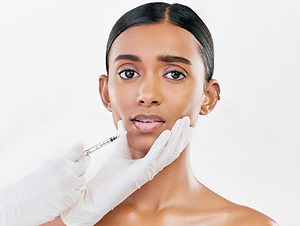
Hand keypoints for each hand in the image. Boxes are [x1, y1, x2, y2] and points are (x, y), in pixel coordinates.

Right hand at [0, 144, 89, 225]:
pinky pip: (78, 194)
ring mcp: (67, 186)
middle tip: (79, 165)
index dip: (80, 150)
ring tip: (64, 185)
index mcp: (56, 161)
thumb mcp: (40, 167)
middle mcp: (64, 172)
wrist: (13, 207)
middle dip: (83, 163)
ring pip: (82, 180)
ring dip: (76, 181)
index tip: (81, 150)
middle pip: (85, 163)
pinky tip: (62, 195)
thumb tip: (69, 159)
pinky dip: (73, 195)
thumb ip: (57, 163)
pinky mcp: (68, 199)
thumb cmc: (22, 188)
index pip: (77, 150)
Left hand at [61, 116, 192, 225]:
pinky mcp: (143, 171)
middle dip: (181, 134)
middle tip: (187, 119)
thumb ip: (122, 137)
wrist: (99, 192)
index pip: (168, 149)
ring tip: (183, 123)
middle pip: (173, 149)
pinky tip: (168, 132)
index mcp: (149, 163)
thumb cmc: (109, 176)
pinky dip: (162, 143)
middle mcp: (152, 167)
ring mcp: (149, 170)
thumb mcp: (119, 151)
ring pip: (169, 152)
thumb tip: (122, 123)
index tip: (184, 125)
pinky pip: (156, 155)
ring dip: (177, 136)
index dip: (178, 137)